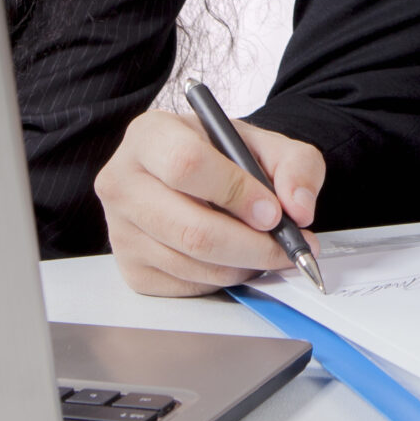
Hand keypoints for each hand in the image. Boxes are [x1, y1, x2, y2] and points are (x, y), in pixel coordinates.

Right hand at [96, 109, 325, 295]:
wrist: (198, 175)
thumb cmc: (223, 156)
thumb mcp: (265, 143)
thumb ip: (295, 165)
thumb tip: (298, 208)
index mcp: (149, 135)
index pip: (186, 165)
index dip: (236, 192)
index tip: (272, 211)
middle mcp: (122, 182)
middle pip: (190, 229)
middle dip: (251, 245)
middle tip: (285, 245)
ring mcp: (120, 230)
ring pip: (192, 263)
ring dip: (244, 265)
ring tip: (267, 249)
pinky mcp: (132, 269)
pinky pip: (186, 285)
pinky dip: (224, 278)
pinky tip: (237, 258)